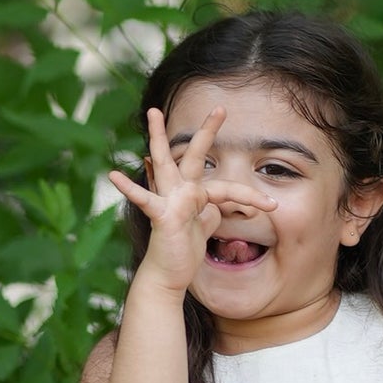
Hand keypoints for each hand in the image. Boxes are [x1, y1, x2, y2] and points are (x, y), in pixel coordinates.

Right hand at [107, 104, 276, 294]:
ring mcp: (168, 200)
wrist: (168, 275)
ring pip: (166, 164)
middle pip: (195, 155)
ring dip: (157, 138)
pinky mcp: (160, 215)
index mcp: (193, 193)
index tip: (268, 204)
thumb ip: (209, 208)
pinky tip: (114, 176)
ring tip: (153, 114)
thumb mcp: (203, 224)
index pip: (223, 185)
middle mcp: (179, 191)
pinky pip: (145, 200)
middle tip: (221, 108)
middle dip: (207, 131)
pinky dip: (131, 189)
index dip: (247, 195)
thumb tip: (214, 200)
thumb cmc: (184, 249)